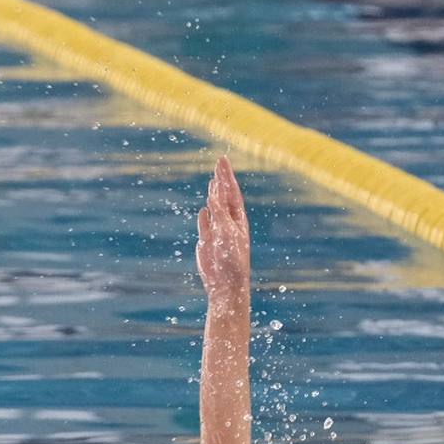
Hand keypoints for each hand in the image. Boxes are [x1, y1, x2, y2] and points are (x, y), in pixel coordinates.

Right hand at [196, 156, 249, 301]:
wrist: (225, 284)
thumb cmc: (231, 258)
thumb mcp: (225, 231)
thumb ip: (219, 210)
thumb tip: (214, 189)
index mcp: (238, 219)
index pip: (232, 191)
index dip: (227, 175)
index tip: (223, 160)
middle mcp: (229, 223)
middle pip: (224, 196)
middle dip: (221, 179)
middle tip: (219, 162)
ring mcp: (218, 232)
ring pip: (215, 209)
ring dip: (214, 195)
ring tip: (214, 182)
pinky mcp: (208, 243)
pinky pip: (205, 225)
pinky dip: (204, 217)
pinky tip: (205, 210)